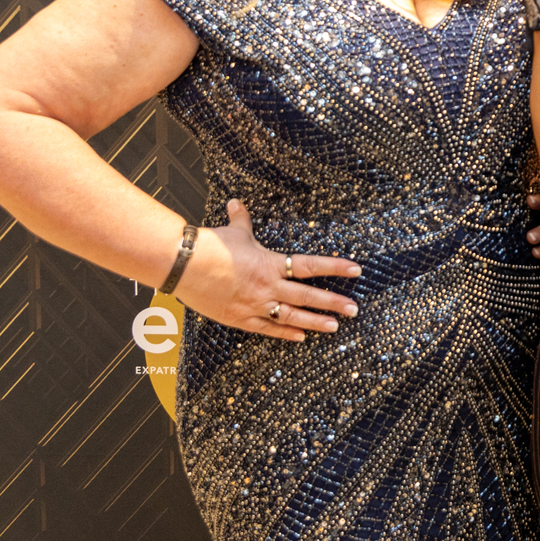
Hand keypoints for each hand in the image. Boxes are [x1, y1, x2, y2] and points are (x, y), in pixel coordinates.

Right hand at [175, 198, 361, 341]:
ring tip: (335, 327)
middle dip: (334, 303)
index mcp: (271, 264)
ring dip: (315, 322)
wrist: (183, 265)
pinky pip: (268, 329)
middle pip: (309, 297)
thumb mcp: (233, 232)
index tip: (356, 270)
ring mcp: (255, 305)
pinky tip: (300, 337)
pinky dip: (286, 333)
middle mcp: (268, 287)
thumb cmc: (210, 247)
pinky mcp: (240, 319)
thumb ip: (241, 219)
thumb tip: (236, 203)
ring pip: (293, 316)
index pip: (312, 266)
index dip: (336, 267)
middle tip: (354, 309)